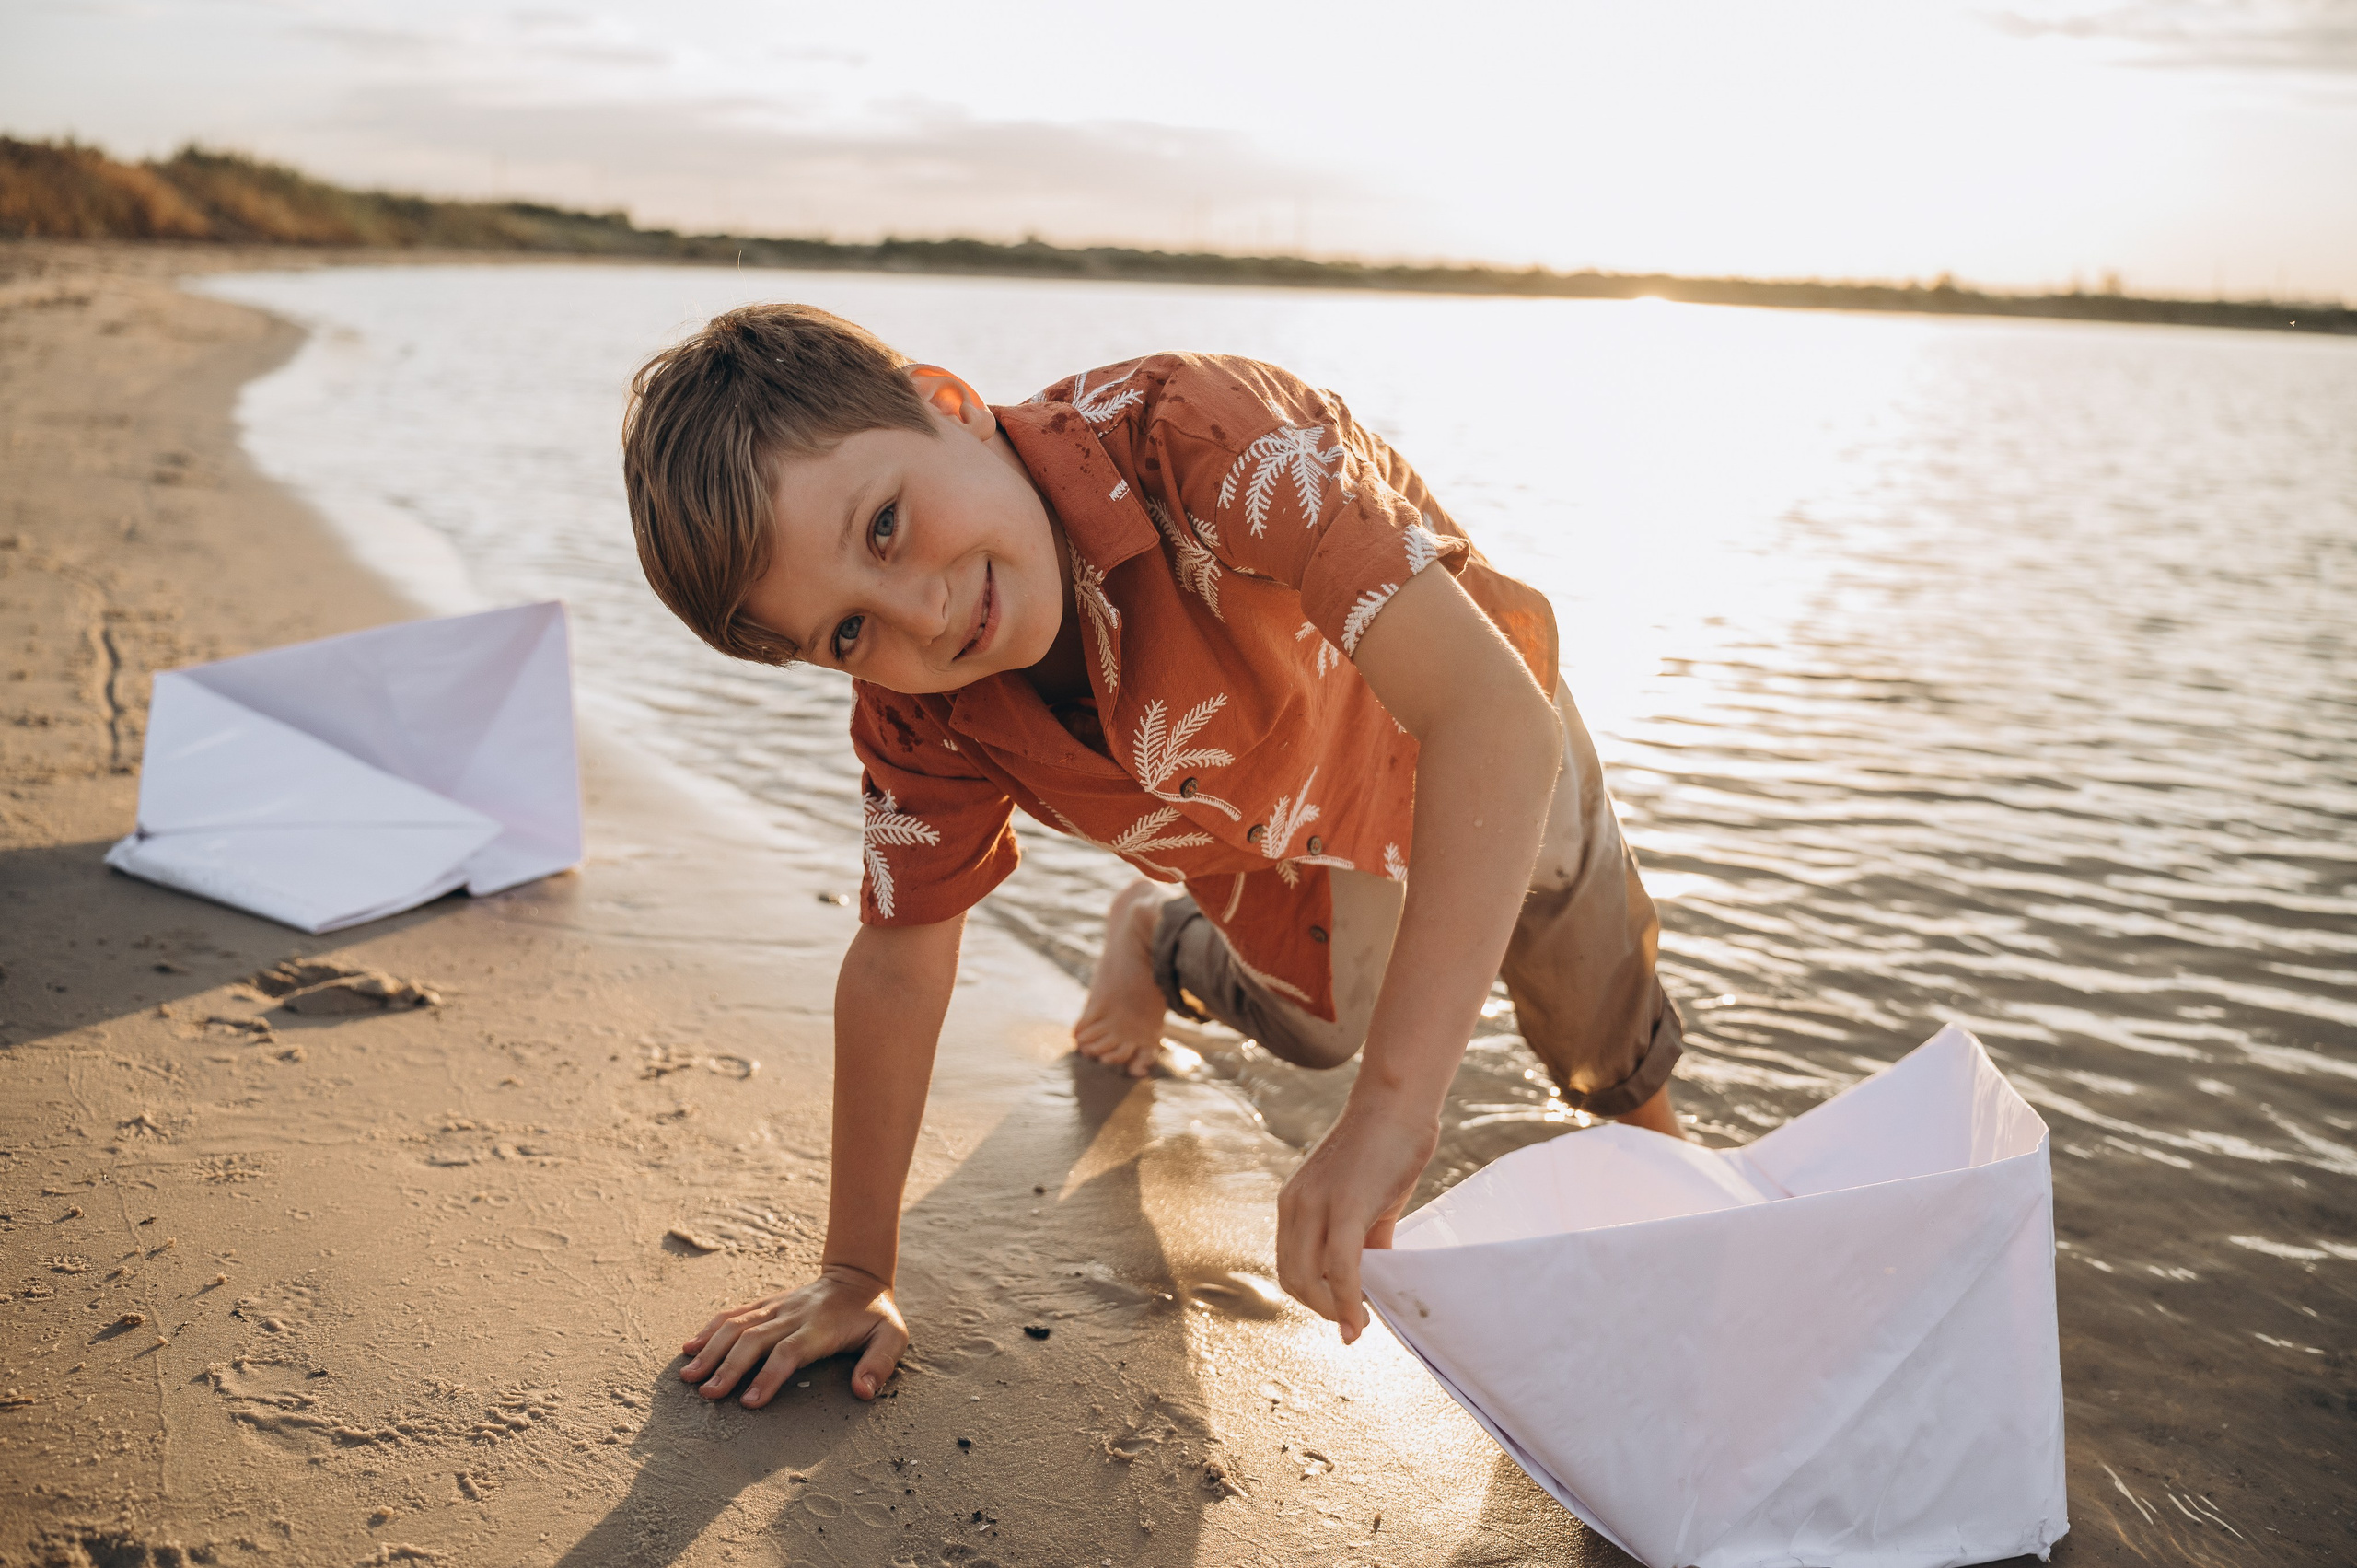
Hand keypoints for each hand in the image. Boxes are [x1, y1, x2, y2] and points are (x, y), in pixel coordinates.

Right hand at [677, 1264, 907, 1405]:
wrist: (858, 1276)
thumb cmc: (875, 1315)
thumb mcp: (893, 1336)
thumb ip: (880, 1363)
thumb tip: (863, 1392)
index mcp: (821, 1327)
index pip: (789, 1351)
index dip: (769, 1375)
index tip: (749, 1401)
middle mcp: (793, 1315)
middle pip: (754, 1339)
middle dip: (728, 1367)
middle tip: (706, 1394)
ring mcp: (777, 1307)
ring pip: (737, 1325)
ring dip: (711, 1349)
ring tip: (689, 1376)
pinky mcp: (766, 1303)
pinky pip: (734, 1313)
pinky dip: (710, 1329)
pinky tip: (690, 1346)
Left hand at [1275, 1096, 1438, 1342]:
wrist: (1397, 1103)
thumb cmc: (1387, 1146)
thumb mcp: (1366, 1198)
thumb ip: (1365, 1236)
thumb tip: (1372, 1275)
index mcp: (1293, 1202)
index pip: (1289, 1263)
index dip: (1312, 1296)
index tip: (1341, 1312)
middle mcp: (1294, 1205)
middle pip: (1292, 1278)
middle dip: (1321, 1309)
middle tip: (1352, 1323)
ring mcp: (1315, 1205)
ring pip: (1309, 1279)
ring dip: (1334, 1310)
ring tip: (1359, 1323)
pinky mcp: (1344, 1206)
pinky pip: (1340, 1267)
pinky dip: (1349, 1299)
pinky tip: (1363, 1314)